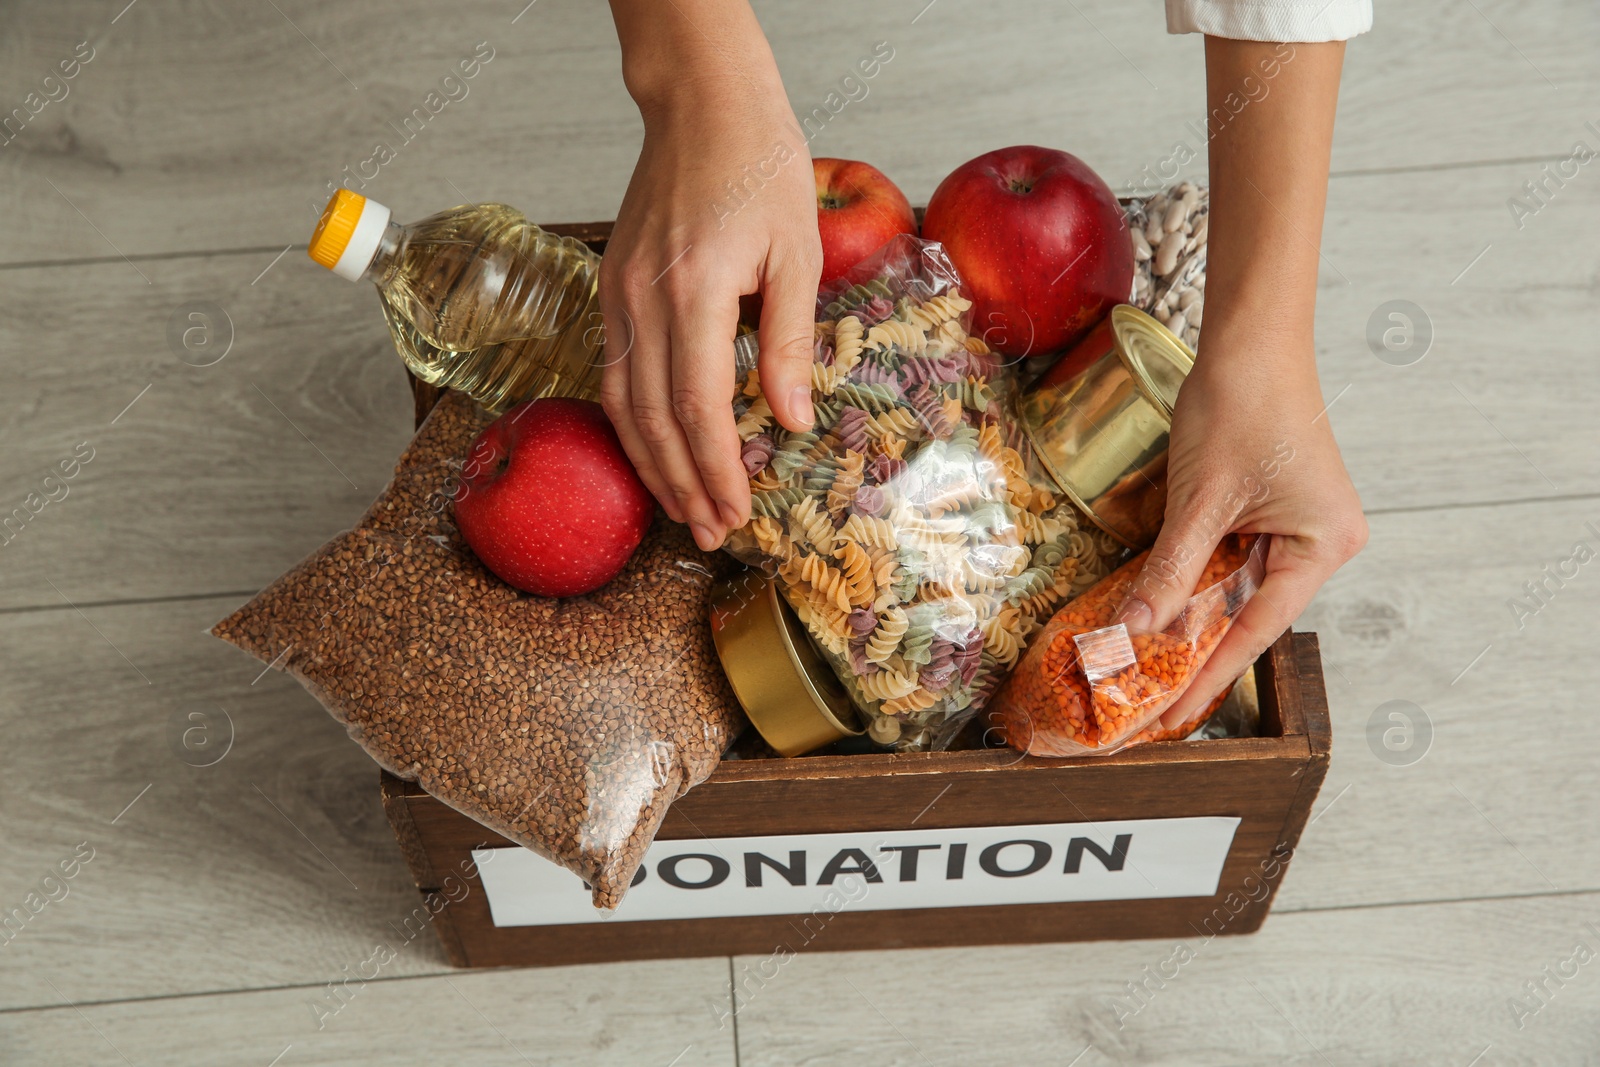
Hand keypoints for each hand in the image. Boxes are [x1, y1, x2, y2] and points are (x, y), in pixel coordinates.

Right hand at [598, 65, 820, 552]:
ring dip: (653, 464)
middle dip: (685, 484)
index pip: (698, 406)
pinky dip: (632, 423)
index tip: (738, 512)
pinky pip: (614, 372)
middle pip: (654, 419)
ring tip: (683, 510)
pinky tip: (655, 451)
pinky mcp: (611, 288)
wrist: (701, 104)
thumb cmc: (759, 165)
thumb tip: (792, 419)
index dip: (716, 469)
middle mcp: (644, 299)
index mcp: (694, 290)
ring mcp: (618, 295)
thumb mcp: (797, 252)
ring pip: (623, 404)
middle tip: (713, 533)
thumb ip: (791, 340)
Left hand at [1114, 326, 1366, 728]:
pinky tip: (1165, 608)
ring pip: (1238, 587)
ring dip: (1195, 617)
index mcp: (1322, 546)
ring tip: (1150, 666)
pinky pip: (1236, 559)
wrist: (1251, 339)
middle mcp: (1322, 543)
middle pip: (1250, 612)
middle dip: (1198, 652)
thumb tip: (1134, 631)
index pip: (1256, 629)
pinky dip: (1200, 581)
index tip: (1175, 715)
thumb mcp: (1199, 499)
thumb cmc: (1241, 405)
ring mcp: (1301, 526)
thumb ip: (1170, 570)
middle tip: (1152, 699)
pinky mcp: (1276, 510)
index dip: (1211, 675)